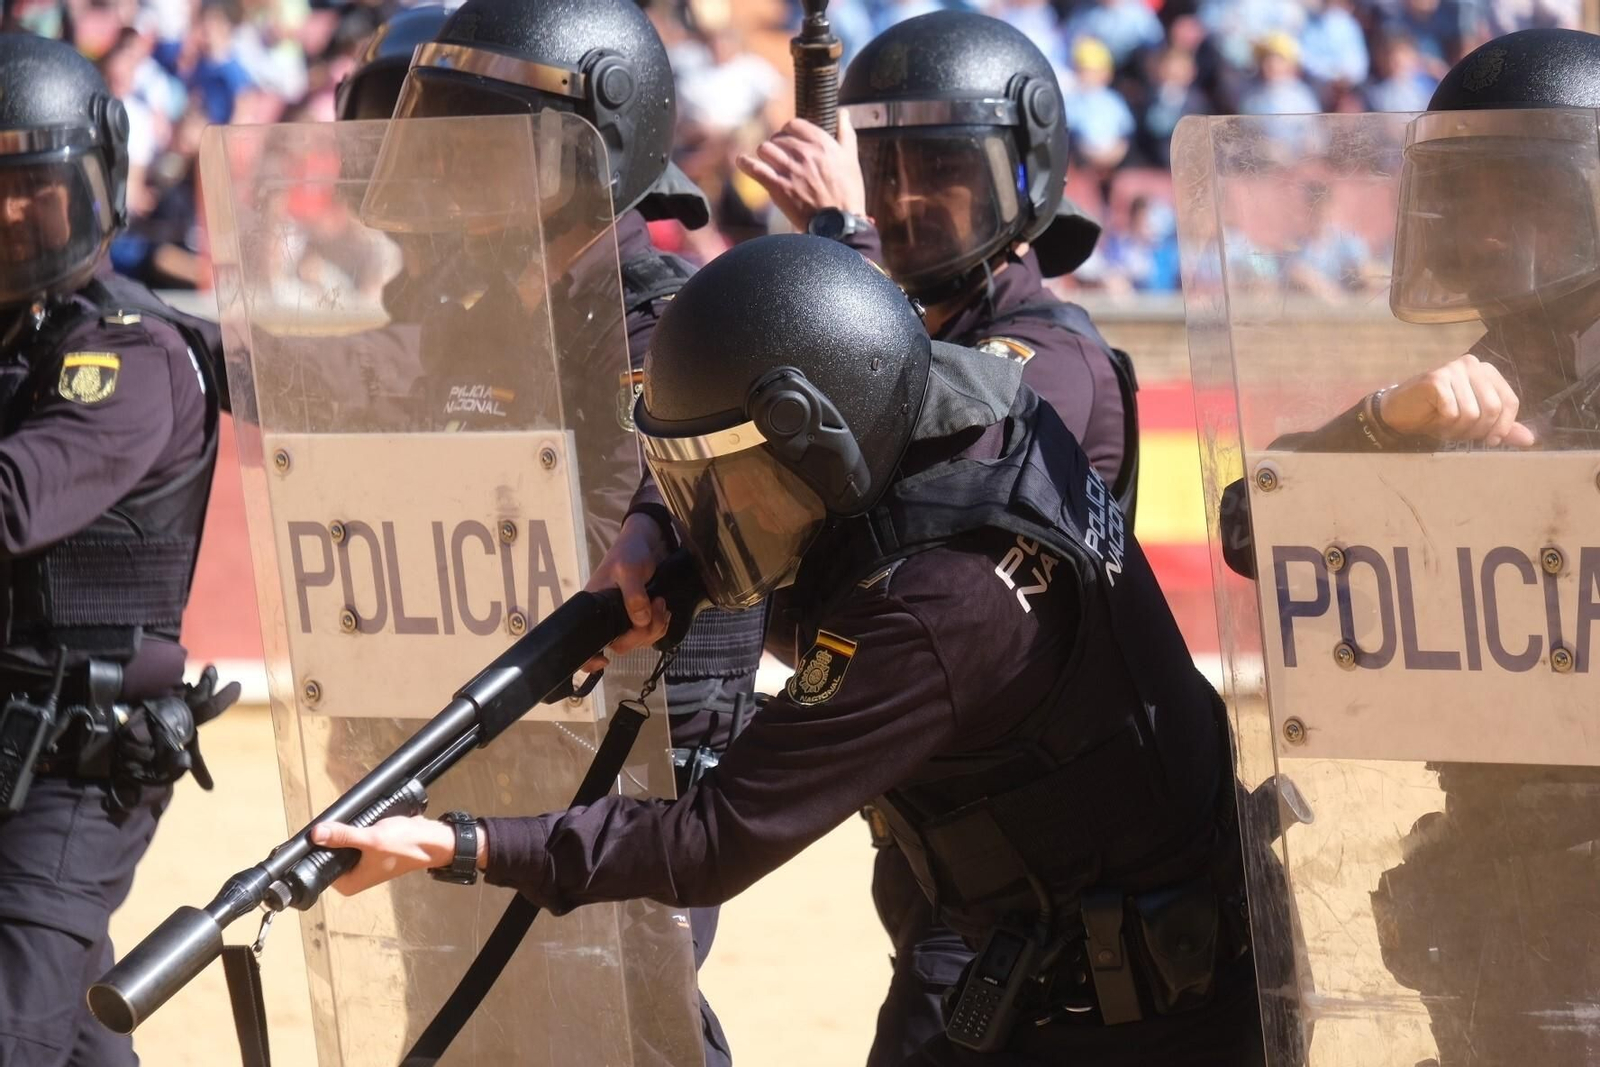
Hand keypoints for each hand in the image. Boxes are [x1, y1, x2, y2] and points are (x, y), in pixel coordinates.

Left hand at [309, 815, 465, 895]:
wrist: (433, 840)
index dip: (316, 848)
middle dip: (331, 837)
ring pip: (342, 844)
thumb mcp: (372, 840)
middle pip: (329, 853)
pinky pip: (354, 839)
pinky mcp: (370, 850)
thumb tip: (316, 834)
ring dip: (343, 831)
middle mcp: (353, 875)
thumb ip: (344, 836)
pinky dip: (354, 829)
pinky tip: (355, 819)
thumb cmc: (404, 845)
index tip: (313, 831)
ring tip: (343, 819)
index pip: (320, 865)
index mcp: (349, 883)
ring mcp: (362, 862)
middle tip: (330, 821)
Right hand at [581, 512, 672, 671]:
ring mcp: (624, 619)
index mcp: (594, 609)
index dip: (589, 659)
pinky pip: (650, 633)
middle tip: (656, 607)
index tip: (604, 662)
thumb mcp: (628, 570)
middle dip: (642, 633)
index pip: (584, 641)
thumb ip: (633, 595)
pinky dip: (661, 625)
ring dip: (656, 627)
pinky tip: (664, 610)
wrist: (645, 544)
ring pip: (639, 641)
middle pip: (622, 644)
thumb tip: (640, 621)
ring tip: (661, 603)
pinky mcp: (640, 617)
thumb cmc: (629, 553)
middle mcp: (606, 618)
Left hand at [735, 113, 865, 232]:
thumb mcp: (851, 159)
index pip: (795, 124)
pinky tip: (742, 161)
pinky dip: (745, 163)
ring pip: (765, 149)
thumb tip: (843, 113)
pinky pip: (755, 168)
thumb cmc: (848, 193)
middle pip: (778, 137)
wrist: (840, 224)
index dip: (789, 131)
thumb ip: (845, 133)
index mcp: (822, 143)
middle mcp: (804, 153)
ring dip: (765, 154)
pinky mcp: (778, 187)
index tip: (789, 139)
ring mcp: (790, 170)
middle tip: (780, 155)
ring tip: (768, 161)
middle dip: (778, 145)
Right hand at [1377, 353, 1534, 447]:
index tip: (1491, 441)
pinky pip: (1452, 412)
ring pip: (1472, 413)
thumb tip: (1529, 440)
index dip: (1503, 426)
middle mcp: (1472, 364)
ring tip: (1446, 428)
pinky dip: (1444, 425)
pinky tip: (1435, 422)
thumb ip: (1501, 427)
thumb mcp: (1475, 422)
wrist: (1399, 412)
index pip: (1510, 401)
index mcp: (1486, 371)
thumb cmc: (1437, 415)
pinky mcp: (1436, 379)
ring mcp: (1453, 369)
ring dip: (1459, 430)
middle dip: (1478, 430)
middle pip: (1493, 408)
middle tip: (1462, 434)